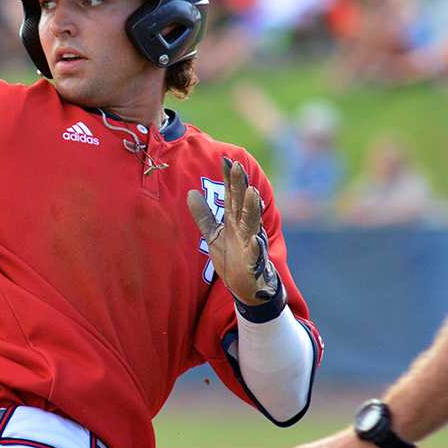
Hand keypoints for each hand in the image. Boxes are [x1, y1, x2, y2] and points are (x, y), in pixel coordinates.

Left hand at [187, 157, 280, 307]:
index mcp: (235, 221)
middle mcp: (245, 228)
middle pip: (242, 204)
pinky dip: (256, 248)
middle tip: (237, 166)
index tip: (225, 159)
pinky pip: (256, 254)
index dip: (229, 178)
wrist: (248, 287)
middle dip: (241, 186)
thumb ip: (204, 215)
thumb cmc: (233, 258)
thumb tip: (191, 192)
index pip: (232, 195)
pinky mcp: (255, 263)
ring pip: (253, 224)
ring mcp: (251, 245)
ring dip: (252, 208)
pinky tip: (255, 240)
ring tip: (252, 192)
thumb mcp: (214, 235)